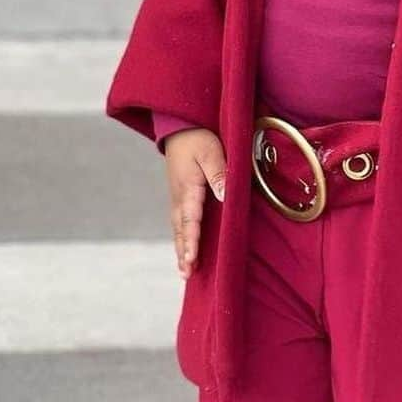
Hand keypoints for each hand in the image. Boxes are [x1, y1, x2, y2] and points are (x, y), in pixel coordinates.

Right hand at [164, 127, 226, 278]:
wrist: (179, 127)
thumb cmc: (198, 138)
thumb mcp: (211, 151)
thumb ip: (218, 174)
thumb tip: (224, 196)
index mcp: (188, 188)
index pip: (190, 220)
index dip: (192, 241)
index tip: (192, 259)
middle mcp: (179, 197)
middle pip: (181, 230)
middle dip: (184, 252)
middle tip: (187, 274)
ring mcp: (177, 197)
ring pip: (178, 228)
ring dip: (181, 248)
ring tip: (185, 270)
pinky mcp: (180, 194)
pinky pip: (179, 221)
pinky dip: (181, 237)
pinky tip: (185, 248)